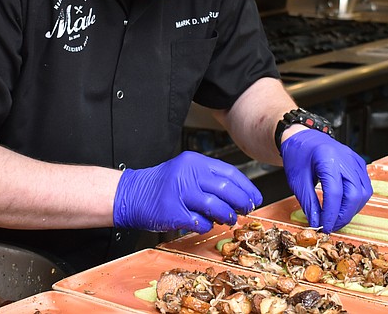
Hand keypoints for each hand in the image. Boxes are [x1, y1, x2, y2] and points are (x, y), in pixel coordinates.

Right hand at [113, 151, 262, 233]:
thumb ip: (209, 179)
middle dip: (241, 203)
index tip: (255, 198)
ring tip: (228, 219)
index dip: (246, 187)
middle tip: (246, 210)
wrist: (132, 194)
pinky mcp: (173, 212)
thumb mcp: (185, 171)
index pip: (229, 173)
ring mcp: (180, 193)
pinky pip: (199, 222)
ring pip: (216, 207)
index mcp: (194, 162)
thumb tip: (239, 195)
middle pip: (226, 190)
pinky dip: (206, 225)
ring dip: (227, 216)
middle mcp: (188, 175)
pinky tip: (205, 224)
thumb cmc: (162, 185)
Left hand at [280, 129, 371, 232]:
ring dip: (352, 209)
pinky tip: (344, 206)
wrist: (303, 138)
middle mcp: (346, 158)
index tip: (324, 227)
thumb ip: (308, 202)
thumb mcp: (297, 180)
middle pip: (354, 194)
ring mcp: (355, 160)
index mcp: (327, 158)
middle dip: (344, 215)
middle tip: (331, 226)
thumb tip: (317, 222)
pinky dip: (356, 200)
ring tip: (337, 218)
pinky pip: (364, 186)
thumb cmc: (298, 155)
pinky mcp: (359, 163)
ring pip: (363, 192)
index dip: (331, 214)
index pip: (335, 193)